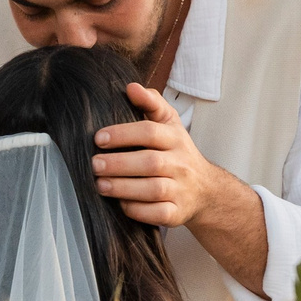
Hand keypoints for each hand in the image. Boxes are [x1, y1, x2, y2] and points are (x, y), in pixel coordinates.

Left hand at [91, 83, 223, 228]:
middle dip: (119, 164)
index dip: (123, 134)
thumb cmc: (177, 152)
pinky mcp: (178, 213)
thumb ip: (151, 102)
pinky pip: (157, 213)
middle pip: (150, 163)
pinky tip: (120, 203)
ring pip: (153, 189)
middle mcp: (181, 163)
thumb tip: (131, 87)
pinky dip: (137, 209)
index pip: (150, 132)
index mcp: (176, 138)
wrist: (206, 190)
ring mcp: (181, 190)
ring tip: (100, 184)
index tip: (98, 138)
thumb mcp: (170, 123)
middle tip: (95, 164)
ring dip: (123, 188)